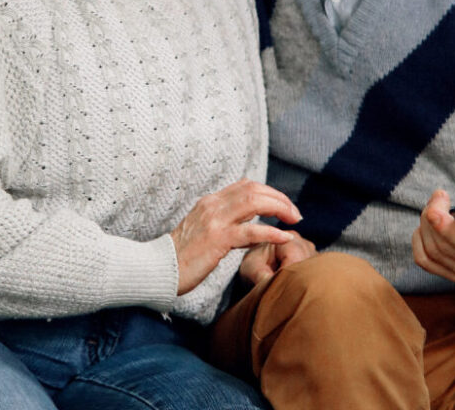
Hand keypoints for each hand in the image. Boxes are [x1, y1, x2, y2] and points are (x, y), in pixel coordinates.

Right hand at [171, 179, 302, 295]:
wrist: (159, 269)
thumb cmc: (182, 256)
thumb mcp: (204, 231)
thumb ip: (224, 222)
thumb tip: (248, 223)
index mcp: (210, 202)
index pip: (246, 185)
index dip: (270, 192)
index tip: (284, 206)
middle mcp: (213, 205)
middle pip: (254, 189)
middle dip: (280, 198)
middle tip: (295, 214)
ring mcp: (215, 221)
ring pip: (255, 202)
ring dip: (280, 208)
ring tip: (295, 220)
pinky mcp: (217, 239)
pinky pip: (251, 231)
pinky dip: (272, 232)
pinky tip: (285, 238)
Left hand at [412, 186, 454, 282]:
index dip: (447, 228)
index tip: (437, 203)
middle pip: (445, 246)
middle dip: (433, 217)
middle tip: (439, 196)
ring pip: (432, 252)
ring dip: (425, 225)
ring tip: (435, 206)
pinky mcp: (454, 272)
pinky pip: (425, 260)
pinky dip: (419, 241)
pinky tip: (426, 226)